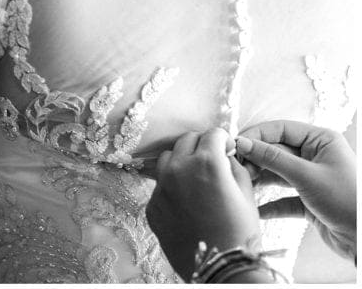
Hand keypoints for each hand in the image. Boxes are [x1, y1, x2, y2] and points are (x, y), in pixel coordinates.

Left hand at [146, 128, 260, 280]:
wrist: (219, 267)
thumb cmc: (240, 232)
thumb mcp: (247, 194)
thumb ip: (234, 166)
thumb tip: (225, 154)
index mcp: (207, 162)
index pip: (212, 133)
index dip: (223, 140)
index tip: (226, 149)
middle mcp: (179, 169)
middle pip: (186, 140)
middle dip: (201, 146)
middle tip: (212, 161)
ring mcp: (161, 186)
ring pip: (168, 158)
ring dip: (182, 161)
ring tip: (196, 179)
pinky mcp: (152, 204)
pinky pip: (160, 184)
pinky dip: (173, 186)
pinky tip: (187, 202)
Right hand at [236, 120, 355, 260]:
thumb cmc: (347, 201)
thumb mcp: (307, 175)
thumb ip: (272, 158)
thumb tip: (243, 143)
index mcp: (321, 141)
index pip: (281, 129)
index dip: (257, 136)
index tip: (236, 145)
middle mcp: (316, 156)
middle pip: (276, 151)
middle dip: (256, 159)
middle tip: (237, 167)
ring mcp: (311, 179)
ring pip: (277, 174)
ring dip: (260, 180)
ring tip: (243, 184)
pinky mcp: (309, 201)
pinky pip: (283, 198)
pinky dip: (270, 204)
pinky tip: (257, 209)